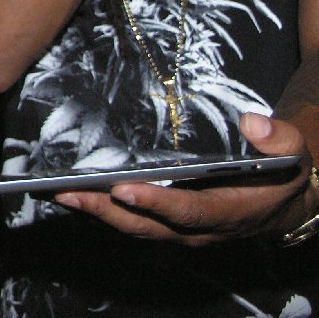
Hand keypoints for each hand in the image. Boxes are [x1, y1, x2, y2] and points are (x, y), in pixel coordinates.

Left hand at [54, 114, 316, 245]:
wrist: (285, 202)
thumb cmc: (282, 171)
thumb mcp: (294, 152)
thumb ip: (278, 139)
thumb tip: (254, 124)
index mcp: (230, 212)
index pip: (189, 211)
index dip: (157, 203)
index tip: (124, 189)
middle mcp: (200, 228)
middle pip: (148, 225)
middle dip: (107, 210)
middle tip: (69, 192)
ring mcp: (181, 229)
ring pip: (134, 226)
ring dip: (96, 211)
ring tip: (59, 192)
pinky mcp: (167, 223)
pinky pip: (132, 220)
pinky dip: (102, 209)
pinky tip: (73, 191)